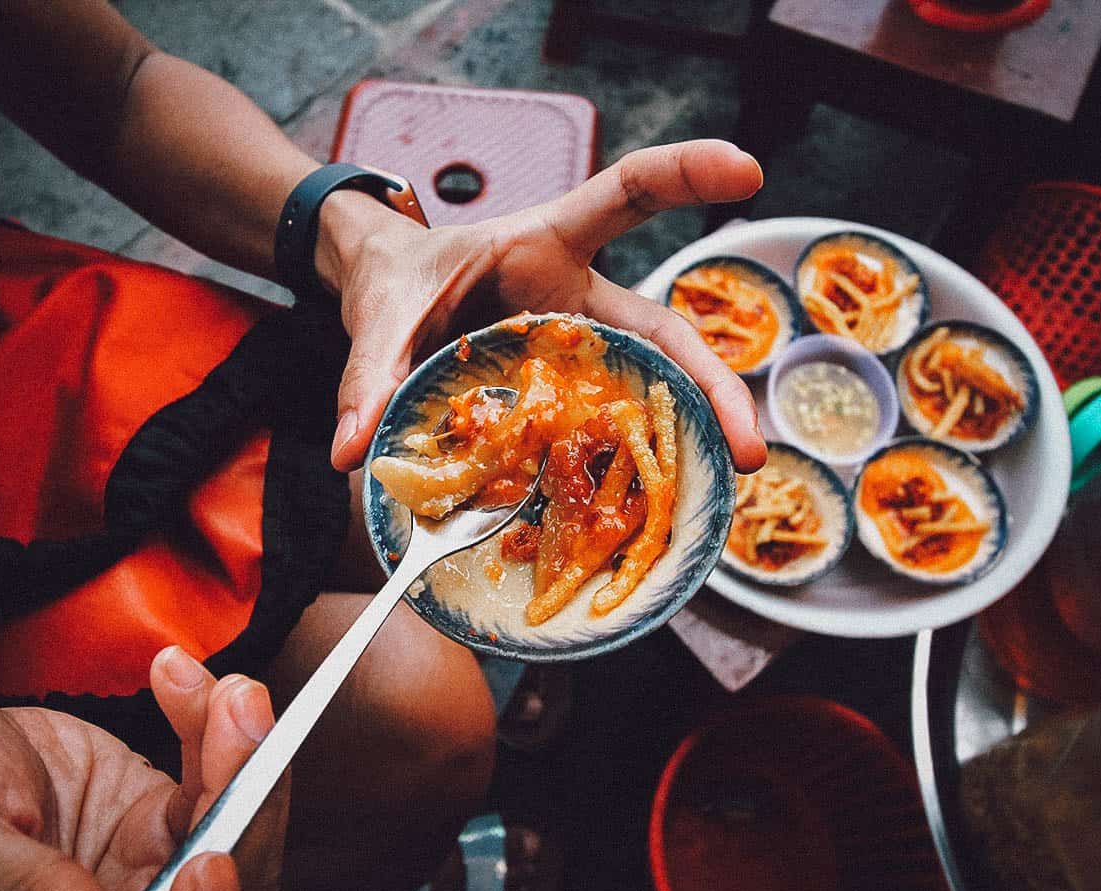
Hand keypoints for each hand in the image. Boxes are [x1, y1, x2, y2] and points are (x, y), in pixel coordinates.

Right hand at [0, 647, 287, 890]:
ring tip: (226, 691)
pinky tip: (184, 678)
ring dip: (243, 754)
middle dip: (247, 808)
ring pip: (233, 829)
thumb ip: (14, 881)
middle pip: (222, 883)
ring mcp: (150, 868)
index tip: (208, 862)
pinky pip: (216, 777)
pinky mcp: (160, 818)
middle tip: (239, 726)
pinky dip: (213, 724)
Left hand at [317, 139, 765, 473]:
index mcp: (546, 245)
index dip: (686, 176)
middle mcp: (579, 300)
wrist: (386, 300)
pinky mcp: (564, 397)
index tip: (748, 169)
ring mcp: (578, 353)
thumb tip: (349, 453)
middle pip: (666, 331)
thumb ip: (369, 374)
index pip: (626, 195)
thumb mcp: (381, 317)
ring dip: (688, 436)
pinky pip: (607, 428)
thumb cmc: (399, 284)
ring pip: (650, 387)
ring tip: (724, 487)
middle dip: (714, 384)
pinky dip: (630, 466)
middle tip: (751, 447)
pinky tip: (651, 511)